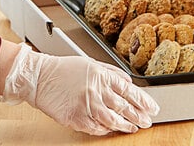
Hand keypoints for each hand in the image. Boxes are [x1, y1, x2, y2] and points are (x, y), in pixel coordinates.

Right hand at [1, 43, 159, 135]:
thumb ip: (112, 73)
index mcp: (102, 76)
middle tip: (147, 121)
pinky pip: (95, 127)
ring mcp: (86, 105)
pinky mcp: (75, 118)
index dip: (143, 101)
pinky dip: (105, 129)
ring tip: (134, 128)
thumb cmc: (65, 69)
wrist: (41, 77)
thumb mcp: (92, 64)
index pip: (129, 91)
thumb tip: (128, 82)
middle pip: (123, 106)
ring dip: (125, 125)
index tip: (152, 108)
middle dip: (138, 115)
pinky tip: (112, 130)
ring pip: (112, 119)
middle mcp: (96, 90)